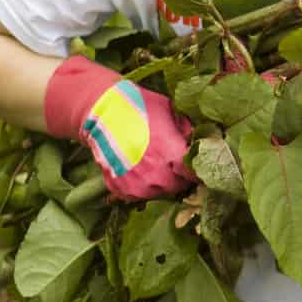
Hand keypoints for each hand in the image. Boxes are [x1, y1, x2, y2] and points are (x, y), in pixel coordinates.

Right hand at [44, 56, 194, 200]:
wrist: (102, 112)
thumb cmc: (140, 107)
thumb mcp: (172, 112)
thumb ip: (188, 132)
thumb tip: (200, 144)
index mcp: (171, 155)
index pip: (194, 175)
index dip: (198, 171)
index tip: (199, 167)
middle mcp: (154, 176)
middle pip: (178, 187)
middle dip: (181, 177)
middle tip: (176, 163)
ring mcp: (135, 186)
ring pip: (159, 193)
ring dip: (162, 183)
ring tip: (156, 164)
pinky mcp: (120, 190)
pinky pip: (139, 195)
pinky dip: (142, 186)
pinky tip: (140, 168)